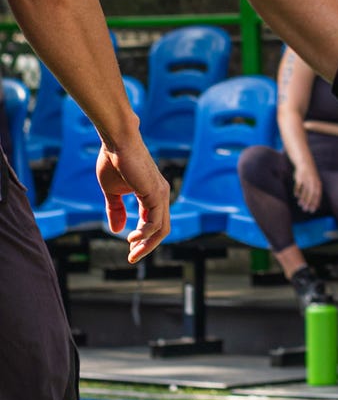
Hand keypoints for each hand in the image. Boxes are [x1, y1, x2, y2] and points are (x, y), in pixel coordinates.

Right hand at [96, 138, 170, 262]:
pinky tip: (132, 237)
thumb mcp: (112, 192)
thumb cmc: (114, 161)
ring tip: (132, 252)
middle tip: (132, 258)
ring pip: (161, 228)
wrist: (117, 141)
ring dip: (146, 244)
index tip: (129, 251)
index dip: (142, 239)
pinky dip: (144, 233)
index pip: (153, 223)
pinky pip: (155, 221)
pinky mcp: (155, 192)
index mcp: (151, 194)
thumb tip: (117, 230)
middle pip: (161, 230)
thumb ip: (116, 210)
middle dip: (147, 247)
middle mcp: (160, 195)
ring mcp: (160, 194)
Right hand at [292, 157, 322, 211]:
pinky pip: (298, 186)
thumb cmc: (311, 176)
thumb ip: (315, 194)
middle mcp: (313, 182)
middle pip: (311, 194)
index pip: (317, 195)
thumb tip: (317, 206)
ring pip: (304, 191)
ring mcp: (306, 179)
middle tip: (305, 209)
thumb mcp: (315, 183)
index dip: (315, 203)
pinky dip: (297, 191)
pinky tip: (296, 196)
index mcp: (318, 184)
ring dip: (302, 198)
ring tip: (300, 205)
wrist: (305, 162)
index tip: (312, 210)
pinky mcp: (300, 177)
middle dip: (308, 202)